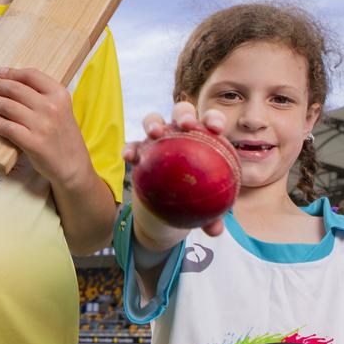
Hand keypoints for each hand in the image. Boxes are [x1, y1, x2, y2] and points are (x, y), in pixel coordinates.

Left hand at [0, 66, 90, 188]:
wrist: (73, 165)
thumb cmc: (63, 136)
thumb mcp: (61, 109)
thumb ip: (42, 96)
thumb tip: (12, 83)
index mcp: (59, 94)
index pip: (31, 75)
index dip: (11, 73)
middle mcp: (51, 107)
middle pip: (16, 89)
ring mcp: (42, 125)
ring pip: (9, 107)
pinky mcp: (34, 143)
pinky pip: (9, 128)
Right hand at [123, 101, 228, 244]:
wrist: (170, 200)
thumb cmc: (195, 196)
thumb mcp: (205, 207)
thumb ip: (212, 215)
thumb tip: (215, 231)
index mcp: (203, 137)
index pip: (211, 122)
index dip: (213, 119)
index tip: (215, 128)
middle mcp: (180, 131)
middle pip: (182, 112)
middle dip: (184, 114)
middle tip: (186, 126)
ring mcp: (158, 138)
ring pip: (154, 121)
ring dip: (154, 123)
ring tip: (154, 133)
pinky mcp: (140, 149)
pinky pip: (133, 145)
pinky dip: (131, 148)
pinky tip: (128, 158)